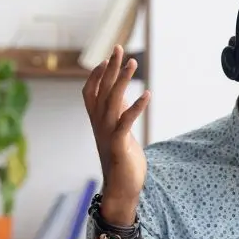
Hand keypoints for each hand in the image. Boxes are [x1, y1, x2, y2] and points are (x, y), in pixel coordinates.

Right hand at [82, 45, 149, 223]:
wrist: (121, 190)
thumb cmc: (122, 162)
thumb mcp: (120, 134)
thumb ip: (119, 116)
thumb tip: (123, 97)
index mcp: (98, 122)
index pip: (91, 92)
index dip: (98, 74)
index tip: (108, 57)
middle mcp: (99, 125)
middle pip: (101, 90)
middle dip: (110, 68)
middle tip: (119, 48)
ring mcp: (108, 134)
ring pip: (112, 101)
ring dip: (123, 80)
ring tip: (133, 63)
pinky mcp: (119, 144)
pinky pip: (126, 122)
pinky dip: (136, 107)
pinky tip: (147, 95)